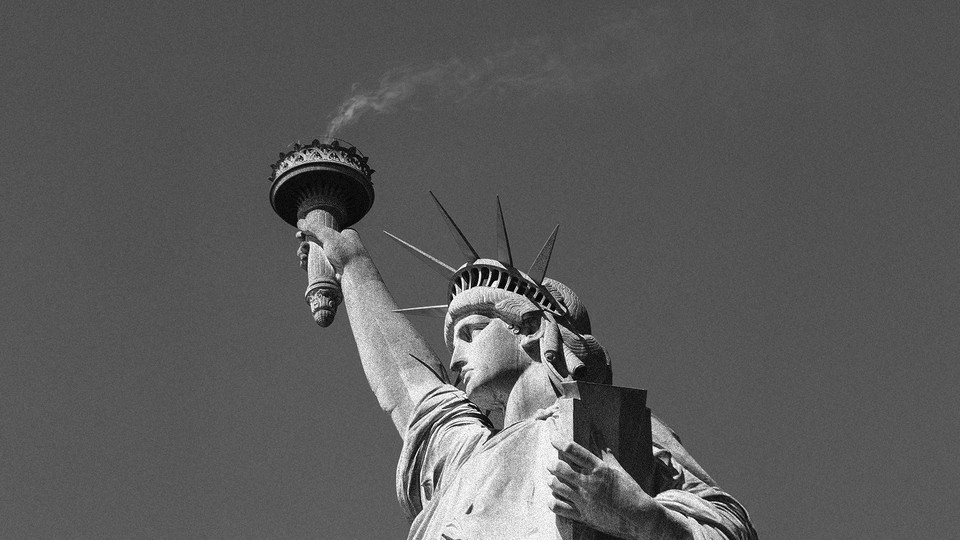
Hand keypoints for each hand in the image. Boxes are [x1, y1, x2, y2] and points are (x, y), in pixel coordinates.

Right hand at [295, 225, 366, 275]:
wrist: (355, 276)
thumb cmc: (346, 253)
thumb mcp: (329, 235)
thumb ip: (314, 228)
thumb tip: (300, 222)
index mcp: (345, 236)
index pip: (324, 232)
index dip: (310, 233)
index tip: (299, 234)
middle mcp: (341, 248)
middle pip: (317, 245)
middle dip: (305, 245)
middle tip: (301, 246)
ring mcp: (336, 262)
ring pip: (315, 257)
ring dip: (305, 254)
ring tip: (302, 255)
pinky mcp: (331, 273)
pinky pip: (317, 268)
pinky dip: (308, 264)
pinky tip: (303, 262)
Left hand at [548, 438, 678, 539]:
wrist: (638, 516)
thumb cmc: (629, 490)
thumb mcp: (617, 469)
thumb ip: (604, 452)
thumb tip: (596, 432)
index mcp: (598, 469)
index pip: (574, 451)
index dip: (560, 442)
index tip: (553, 439)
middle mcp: (589, 483)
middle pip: (561, 469)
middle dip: (552, 465)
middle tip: (550, 464)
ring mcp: (585, 500)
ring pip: (558, 487)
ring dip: (552, 482)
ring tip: (552, 480)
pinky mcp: (583, 515)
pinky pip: (560, 508)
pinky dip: (553, 502)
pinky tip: (554, 498)